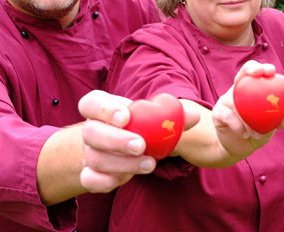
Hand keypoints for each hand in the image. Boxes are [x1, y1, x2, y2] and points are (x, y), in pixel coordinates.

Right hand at [78, 90, 198, 192]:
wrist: (127, 148)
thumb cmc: (144, 127)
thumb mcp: (157, 119)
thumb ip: (175, 117)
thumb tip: (194, 117)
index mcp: (103, 108)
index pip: (92, 103)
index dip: (105, 109)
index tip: (126, 117)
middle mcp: (92, 129)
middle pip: (91, 132)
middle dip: (116, 140)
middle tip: (141, 145)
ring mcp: (89, 152)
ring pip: (95, 158)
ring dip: (122, 163)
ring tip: (150, 164)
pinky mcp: (91, 174)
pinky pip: (89, 180)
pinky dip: (106, 181)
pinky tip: (126, 178)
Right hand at [212, 60, 283, 158]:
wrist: (239, 146)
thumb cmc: (257, 130)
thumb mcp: (270, 125)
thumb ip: (279, 121)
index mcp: (252, 89)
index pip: (255, 72)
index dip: (261, 67)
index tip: (270, 70)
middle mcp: (238, 90)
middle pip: (243, 74)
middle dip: (251, 69)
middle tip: (259, 73)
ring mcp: (226, 100)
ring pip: (236, 99)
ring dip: (247, 115)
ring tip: (256, 132)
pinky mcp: (218, 113)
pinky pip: (227, 115)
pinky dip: (238, 125)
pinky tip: (245, 133)